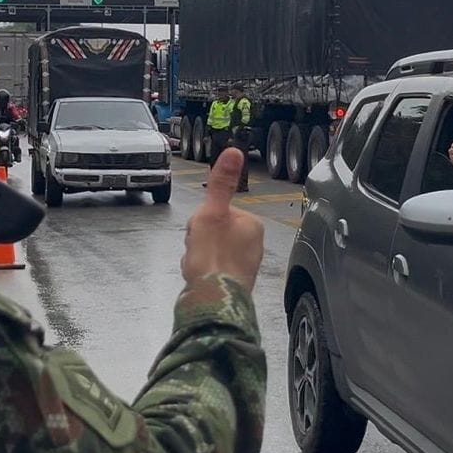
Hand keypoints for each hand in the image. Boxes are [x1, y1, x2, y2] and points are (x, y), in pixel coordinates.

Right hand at [182, 148, 264, 291]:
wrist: (213, 302)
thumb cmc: (212, 257)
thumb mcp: (212, 212)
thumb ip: (221, 183)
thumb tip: (234, 151)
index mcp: (252, 224)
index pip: (216, 212)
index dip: (200, 222)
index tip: (200, 234)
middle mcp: (254, 244)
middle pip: (214, 232)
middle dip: (199, 242)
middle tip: (198, 254)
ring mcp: (246, 265)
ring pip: (211, 251)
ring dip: (198, 257)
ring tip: (198, 267)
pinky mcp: (236, 282)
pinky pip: (213, 269)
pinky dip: (203, 272)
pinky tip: (201, 278)